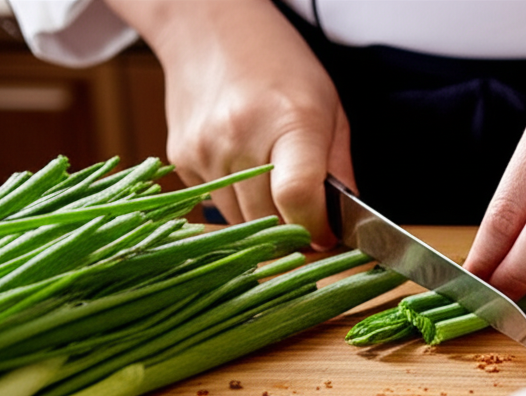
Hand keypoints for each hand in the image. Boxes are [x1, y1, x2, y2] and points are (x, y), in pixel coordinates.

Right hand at [105, 0, 351, 248]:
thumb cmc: (280, 67)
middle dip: (293, 232)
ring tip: (276, 189)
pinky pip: (215, 205)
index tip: (326, 235)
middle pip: (269, 221)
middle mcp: (241, 138)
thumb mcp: (329, 108)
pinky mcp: (181, 159)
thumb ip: (339, 169)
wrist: (209, 30)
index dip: (316, 228)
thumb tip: (343, 225)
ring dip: (264, 221)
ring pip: (240, 222)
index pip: (297, 197)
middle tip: (307, 218)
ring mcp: (205, 151)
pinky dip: (237, 203)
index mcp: (290, 121)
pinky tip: (245, 170)